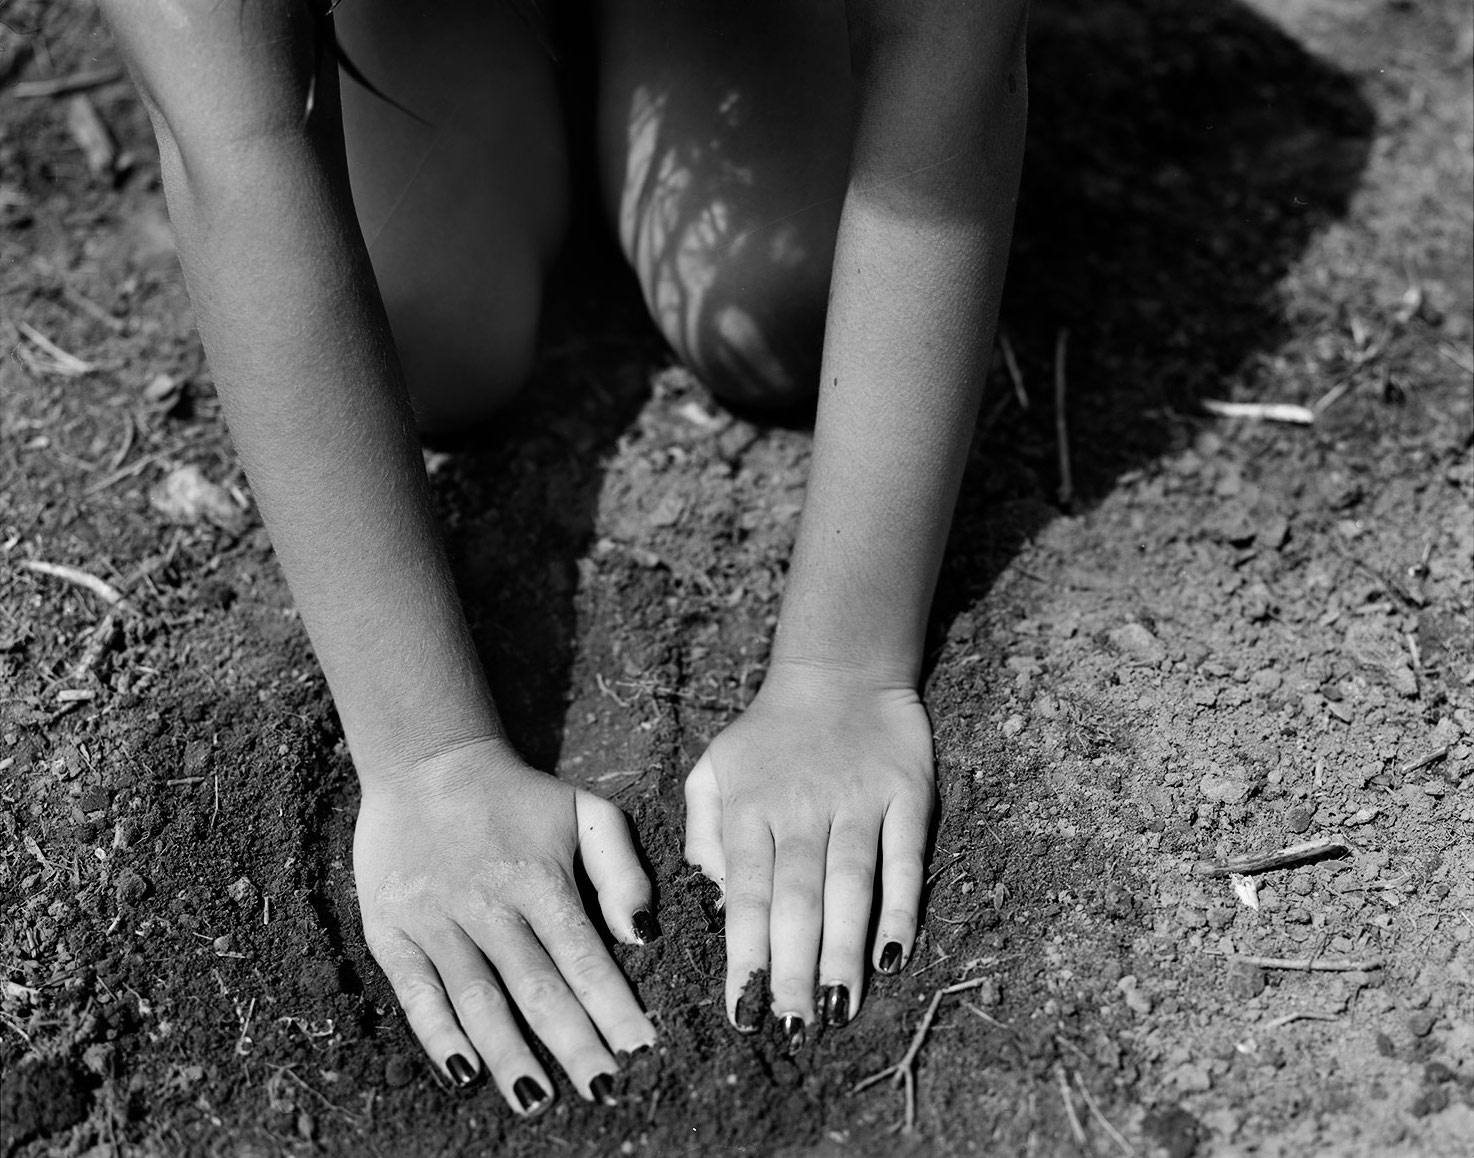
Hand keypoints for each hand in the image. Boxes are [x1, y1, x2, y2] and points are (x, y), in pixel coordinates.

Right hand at [352, 739, 657, 1114]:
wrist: (426, 761)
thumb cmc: (519, 796)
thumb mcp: (584, 810)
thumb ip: (621, 868)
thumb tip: (641, 933)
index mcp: (538, 875)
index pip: (583, 953)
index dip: (613, 1004)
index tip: (642, 1049)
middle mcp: (488, 902)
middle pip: (535, 985)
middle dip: (573, 1042)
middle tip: (603, 1090)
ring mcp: (436, 918)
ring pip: (478, 998)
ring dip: (509, 1053)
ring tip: (538, 1100)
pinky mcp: (391, 930)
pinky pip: (417, 993)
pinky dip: (439, 1036)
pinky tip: (465, 1075)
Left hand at [683, 661, 935, 1040]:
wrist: (840, 673)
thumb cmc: (769, 736)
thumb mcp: (713, 768)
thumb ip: (703, 829)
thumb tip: (718, 894)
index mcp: (750, 808)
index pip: (745, 892)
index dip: (745, 954)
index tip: (741, 1011)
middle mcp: (802, 809)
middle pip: (797, 898)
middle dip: (791, 968)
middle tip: (791, 1028)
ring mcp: (857, 802)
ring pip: (850, 884)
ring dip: (843, 949)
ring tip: (837, 1009)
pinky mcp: (907, 795)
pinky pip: (904, 858)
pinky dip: (901, 906)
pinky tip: (894, 954)